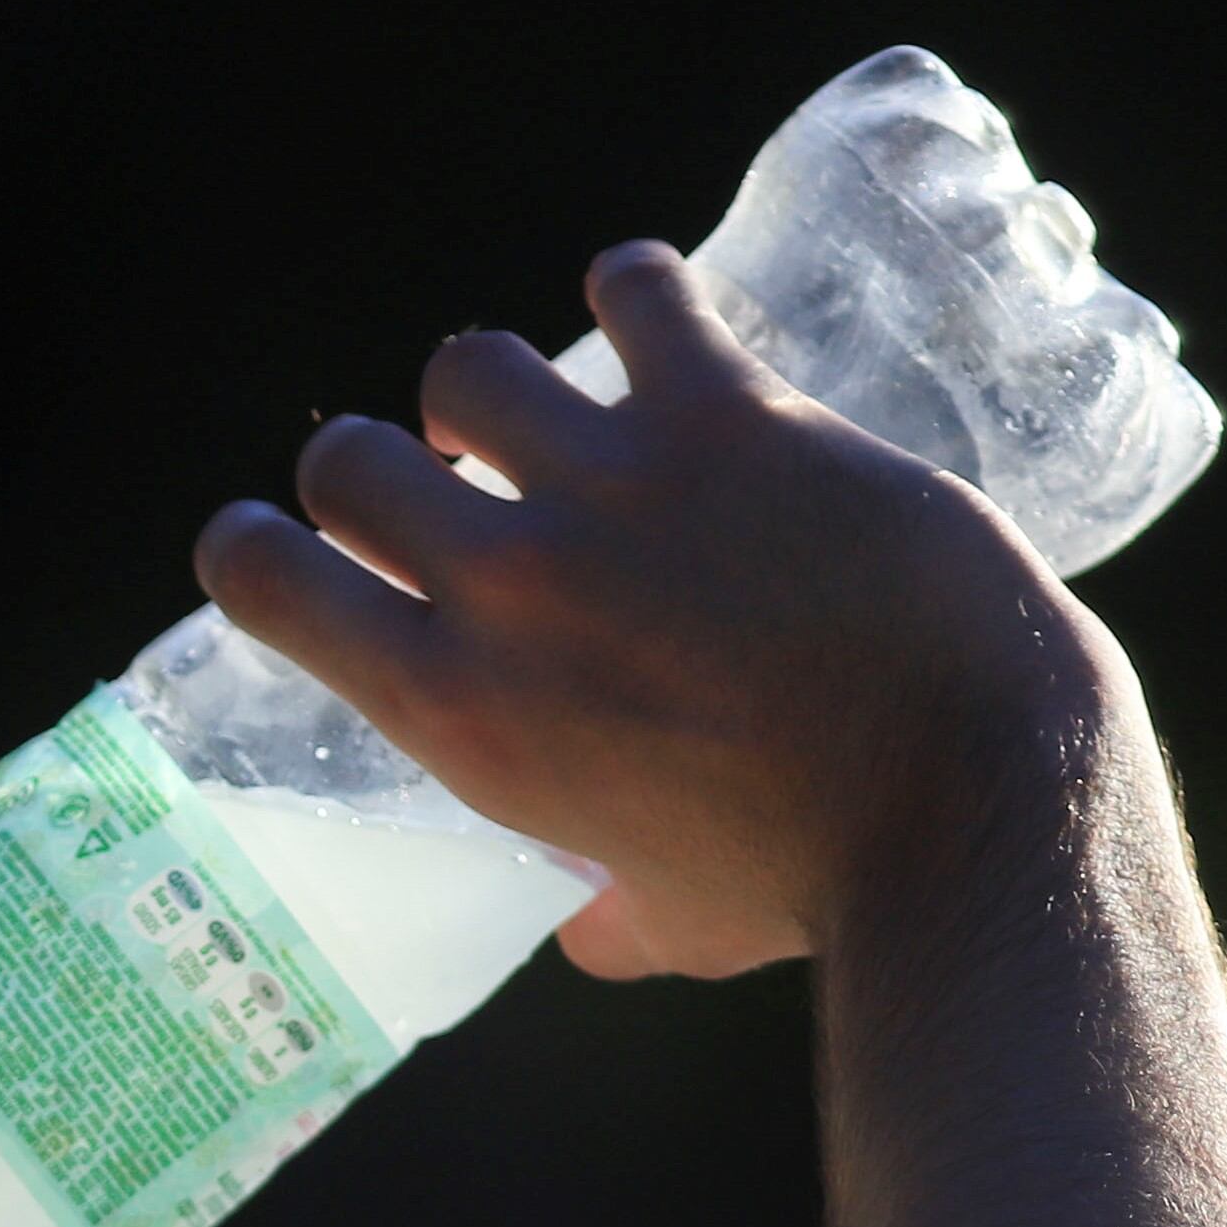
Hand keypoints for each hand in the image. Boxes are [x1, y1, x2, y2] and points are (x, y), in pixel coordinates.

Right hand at [193, 242, 1127, 977]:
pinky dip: (629, 295)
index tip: (288, 546)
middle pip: (349, 458)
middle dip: (377, 470)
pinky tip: (649, 320)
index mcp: (458, 713)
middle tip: (441, 489)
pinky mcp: (728, 414)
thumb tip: (591, 935)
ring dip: (491, 391)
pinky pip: (635, 291)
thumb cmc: (822, 882)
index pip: (266, 579)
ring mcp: (613, 486)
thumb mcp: (678, 922)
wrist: (970, 803)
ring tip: (545, 416)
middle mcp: (506, 585)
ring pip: (468, 366)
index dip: (255, 548)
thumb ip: (614, 914)